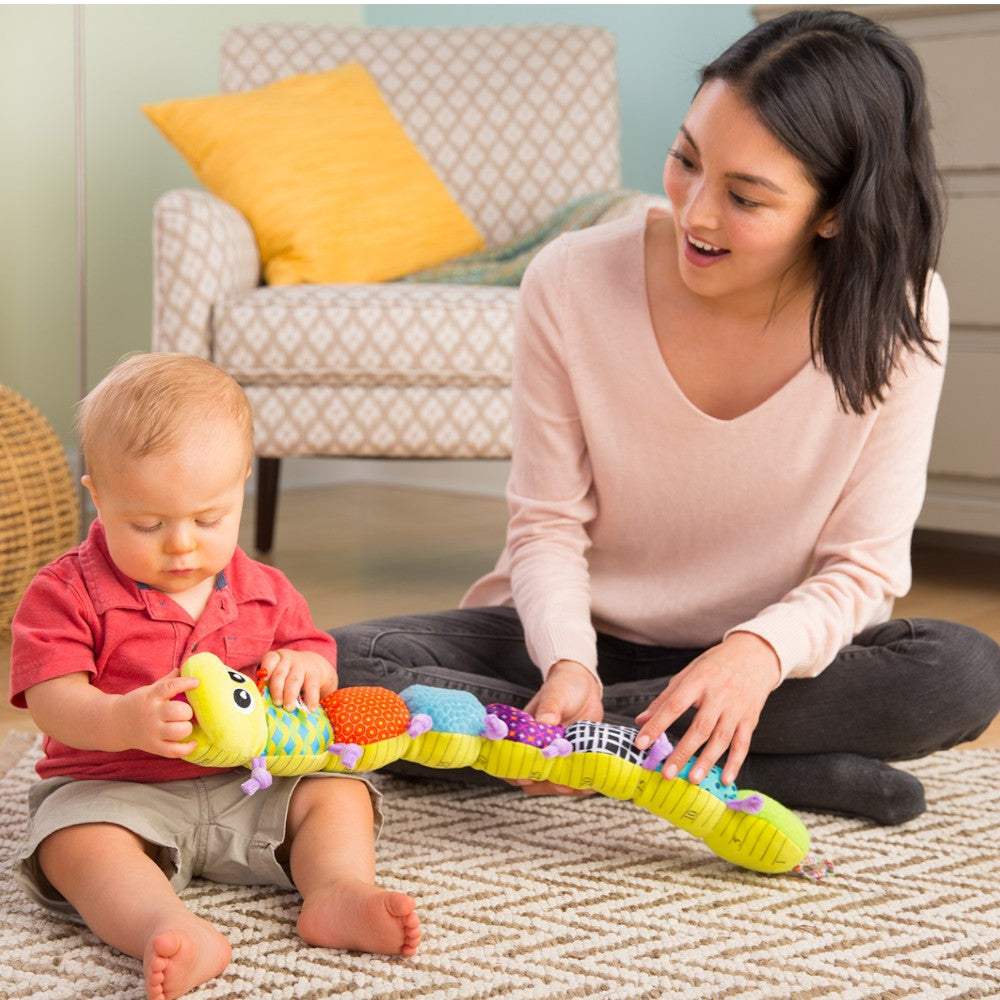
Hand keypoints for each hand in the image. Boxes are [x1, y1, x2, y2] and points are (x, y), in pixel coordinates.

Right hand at [113, 669, 200, 757]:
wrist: (114, 723)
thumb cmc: (139, 704)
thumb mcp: (149, 690)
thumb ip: (167, 681)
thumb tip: (184, 669)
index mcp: (151, 696)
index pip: (169, 687)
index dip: (185, 683)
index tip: (196, 682)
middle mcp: (152, 714)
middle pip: (178, 711)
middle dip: (187, 711)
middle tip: (185, 712)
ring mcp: (152, 732)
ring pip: (179, 731)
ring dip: (187, 728)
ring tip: (185, 725)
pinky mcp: (153, 746)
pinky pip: (174, 751)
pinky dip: (187, 748)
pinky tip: (193, 742)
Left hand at [262, 649, 336, 711]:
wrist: (313, 664)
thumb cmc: (287, 673)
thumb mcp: (278, 672)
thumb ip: (268, 683)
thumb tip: (258, 701)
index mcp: (276, 658)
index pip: (270, 660)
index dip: (266, 670)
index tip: (263, 681)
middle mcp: (288, 659)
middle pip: (280, 674)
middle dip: (277, 689)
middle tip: (277, 703)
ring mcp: (302, 666)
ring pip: (294, 681)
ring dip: (291, 695)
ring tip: (289, 708)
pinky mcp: (314, 674)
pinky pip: (312, 687)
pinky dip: (312, 698)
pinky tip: (311, 708)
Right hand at [509, 659, 603, 796]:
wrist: (585, 686)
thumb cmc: (563, 687)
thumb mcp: (556, 694)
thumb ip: (549, 707)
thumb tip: (544, 722)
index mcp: (523, 733)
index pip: (510, 757)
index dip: (514, 771)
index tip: (528, 776)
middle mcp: (536, 749)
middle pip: (530, 777)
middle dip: (543, 785)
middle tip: (562, 784)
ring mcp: (554, 756)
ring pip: (550, 782)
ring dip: (562, 787)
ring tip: (578, 786)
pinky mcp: (571, 759)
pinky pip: (570, 778)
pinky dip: (579, 784)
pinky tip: (590, 784)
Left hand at [634, 632, 779, 786]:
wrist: (755, 655)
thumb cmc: (715, 665)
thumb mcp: (688, 673)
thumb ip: (665, 699)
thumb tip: (641, 721)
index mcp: (698, 681)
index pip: (673, 705)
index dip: (657, 725)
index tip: (641, 743)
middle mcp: (718, 695)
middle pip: (700, 727)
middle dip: (683, 752)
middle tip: (668, 773)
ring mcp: (736, 709)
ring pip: (721, 738)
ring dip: (707, 761)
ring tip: (693, 779)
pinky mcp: (750, 719)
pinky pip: (742, 744)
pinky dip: (735, 763)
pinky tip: (725, 779)